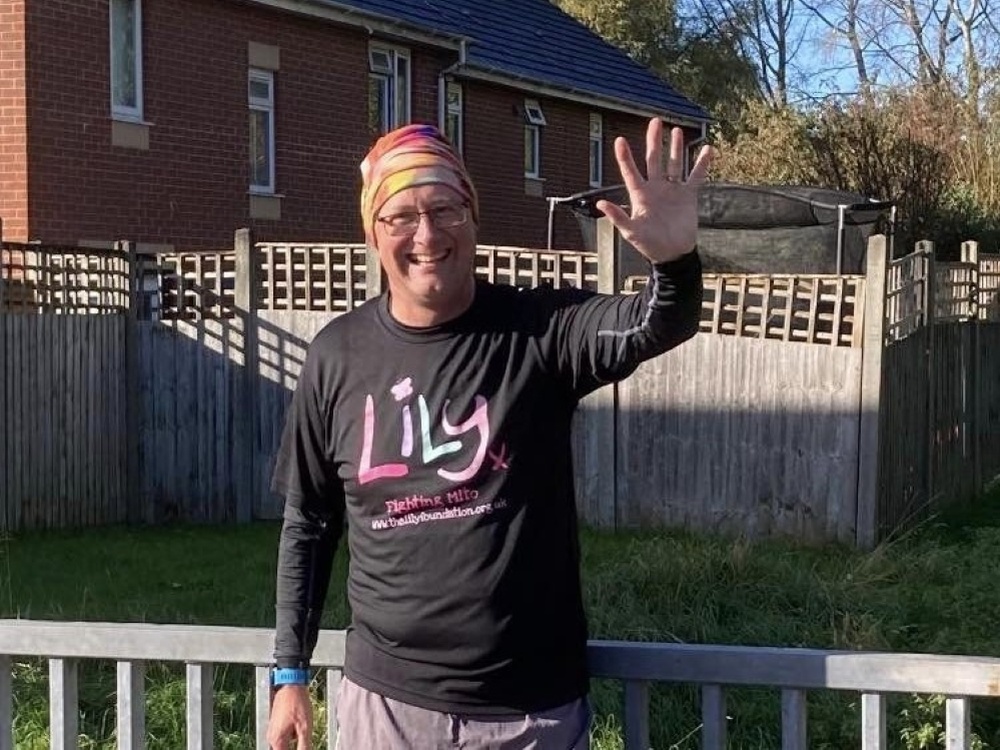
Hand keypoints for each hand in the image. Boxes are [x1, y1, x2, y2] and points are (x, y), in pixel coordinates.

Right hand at [267, 685, 311, 748]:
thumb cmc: (297, 702)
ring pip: (285, 743)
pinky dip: (292, 732)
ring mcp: (272, 730)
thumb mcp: (305, 727)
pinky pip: (284, 735)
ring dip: (293, 739)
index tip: (303, 747)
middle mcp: (271, 737)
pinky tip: (298, 722)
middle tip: (302, 734)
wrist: (291, 685)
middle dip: (295, 746)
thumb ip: (304, 746)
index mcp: (277, 740)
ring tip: (300, 725)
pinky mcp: (275, 724)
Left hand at [596, 117, 712, 263]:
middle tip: (655, 121)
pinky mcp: (688, 195)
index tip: (619, 139)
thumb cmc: (649, 244)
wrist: (672, 254)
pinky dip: (702, 164)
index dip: (625, 157)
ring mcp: (672, 190)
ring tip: (675, 131)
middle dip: (654, 141)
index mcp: (640, 195)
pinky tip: (707, 149)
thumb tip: (600, 204)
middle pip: (654, 160)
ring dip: (675, 148)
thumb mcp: (631, 232)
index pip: (631, 172)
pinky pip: (696, 176)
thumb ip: (617, 217)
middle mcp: (656, 188)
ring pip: (674, 164)